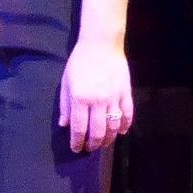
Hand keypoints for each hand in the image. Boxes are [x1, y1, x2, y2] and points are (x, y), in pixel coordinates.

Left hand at [57, 36, 132, 154]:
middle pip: (98, 132)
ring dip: (109, 139)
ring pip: (113, 127)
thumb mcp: (66, 82)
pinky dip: (125, 126)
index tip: (76, 148)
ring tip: (104, 143)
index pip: (79, 128)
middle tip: (90, 148)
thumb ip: (65, 105)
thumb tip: (64, 125)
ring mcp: (114, 98)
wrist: (101, 44)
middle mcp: (98, 101)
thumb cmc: (79, 62)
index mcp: (80, 99)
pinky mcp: (126, 93)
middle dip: (93, 144)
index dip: (77, 142)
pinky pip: (128, 114)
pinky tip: (120, 132)